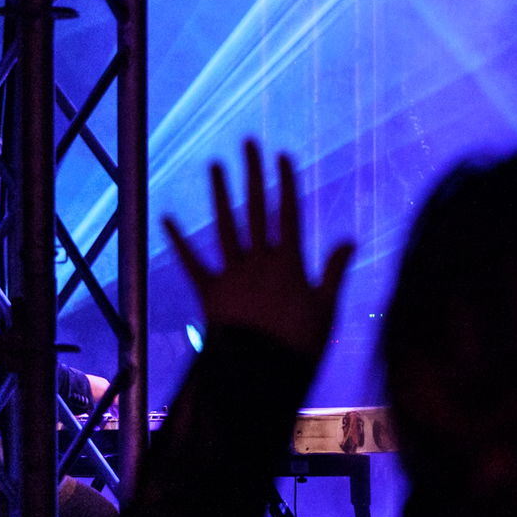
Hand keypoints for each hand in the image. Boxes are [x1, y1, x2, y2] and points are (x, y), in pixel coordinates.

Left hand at [162, 141, 353, 358]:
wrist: (260, 373)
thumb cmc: (300, 344)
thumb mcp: (327, 307)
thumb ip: (335, 271)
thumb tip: (349, 241)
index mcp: (289, 261)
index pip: (288, 212)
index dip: (286, 182)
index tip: (283, 155)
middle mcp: (259, 260)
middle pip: (256, 208)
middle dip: (253, 174)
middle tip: (248, 143)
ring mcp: (232, 274)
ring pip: (226, 227)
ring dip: (220, 195)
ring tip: (215, 166)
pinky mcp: (209, 292)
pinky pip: (192, 263)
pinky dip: (178, 241)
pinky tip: (167, 218)